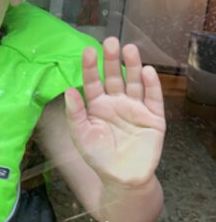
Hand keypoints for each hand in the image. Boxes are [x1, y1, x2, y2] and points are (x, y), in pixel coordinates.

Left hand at [65, 37, 165, 187]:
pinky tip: (147, 72)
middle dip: (112, 60)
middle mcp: (117, 102)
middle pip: (115, 76)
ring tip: (130, 50)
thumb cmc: (98, 157)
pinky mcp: (153, 118)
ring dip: (133, 66)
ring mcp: (136, 108)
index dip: (91, 67)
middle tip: (111, 42)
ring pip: (134, 82)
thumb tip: (69, 90)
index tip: (88, 51)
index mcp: (97, 104)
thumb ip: (75, 113)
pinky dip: (151, 85)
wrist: (122, 179)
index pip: (93, 81)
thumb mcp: (81, 136)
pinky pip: (153, 98)